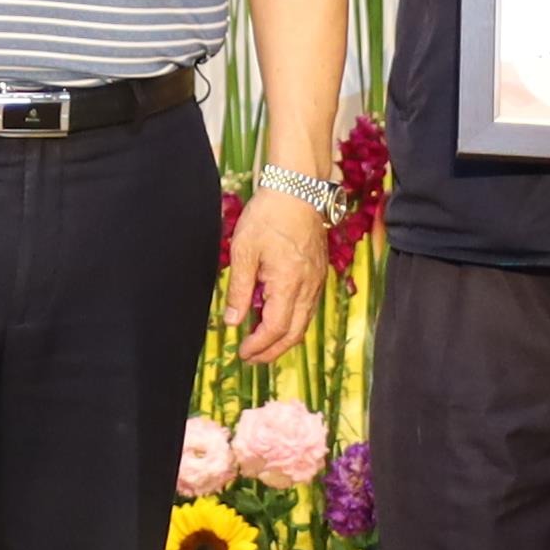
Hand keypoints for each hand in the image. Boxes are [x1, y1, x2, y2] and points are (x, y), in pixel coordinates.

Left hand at [227, 185, 328, 362]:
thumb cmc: (269, 215)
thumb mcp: (244, 250)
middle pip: (294, 333)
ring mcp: (316, 281)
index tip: (242, 352)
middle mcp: (308, 287)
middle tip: (251, 358)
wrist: (298, 190)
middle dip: (273, 351)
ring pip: (304, 322)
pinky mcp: (318, 273)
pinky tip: (277, 319)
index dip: (258, 345)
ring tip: (262, 345)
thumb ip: (238, 288)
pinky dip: (293, 322)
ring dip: (284, 339)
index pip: (276, 328)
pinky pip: (308, 308)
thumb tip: (232, 321)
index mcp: (289, 284)